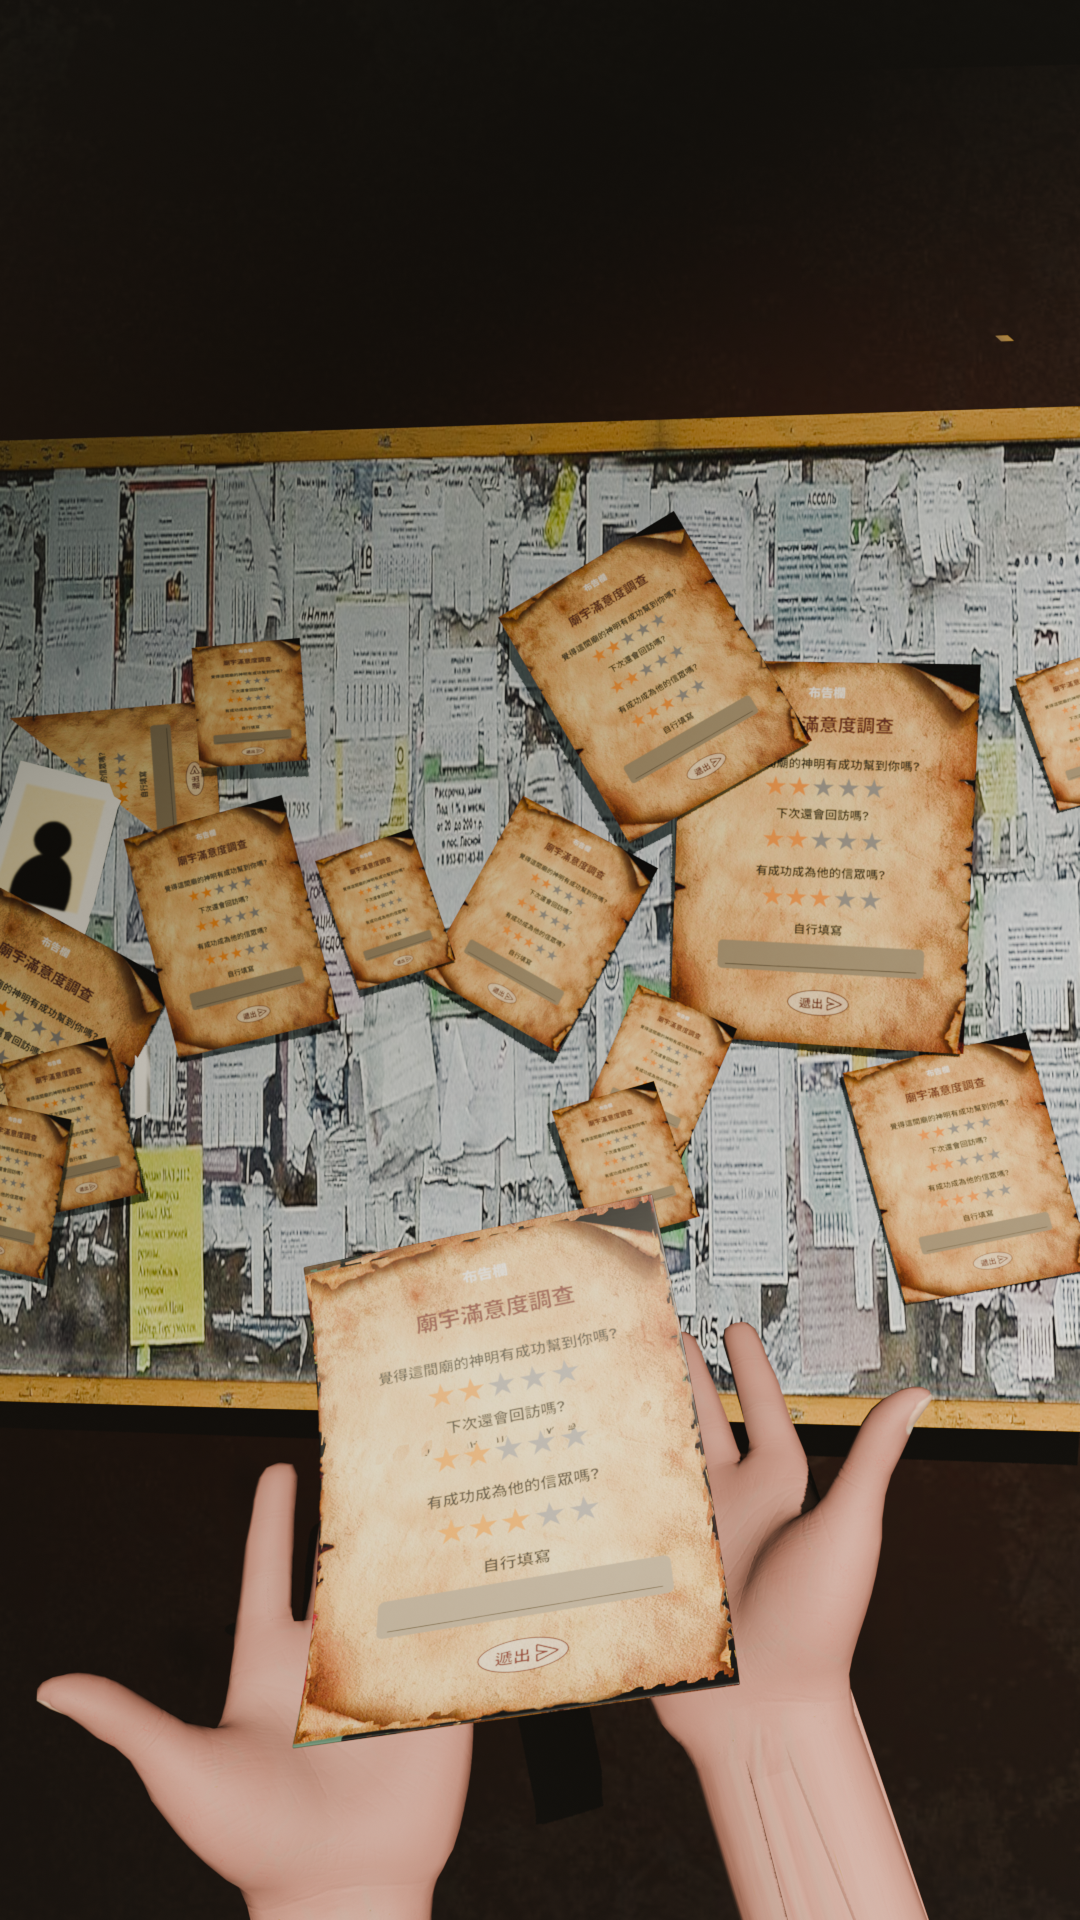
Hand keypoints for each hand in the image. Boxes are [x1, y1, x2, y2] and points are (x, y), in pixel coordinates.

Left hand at [38, 1463, 472, 1919]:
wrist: (335, 1897)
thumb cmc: (251, 1844)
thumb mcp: (183, 1770)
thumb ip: (128, 1720)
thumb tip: (51, 1687)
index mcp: (268, 1666)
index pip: (268, 1577)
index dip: (270, 1524)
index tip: (277, 1471)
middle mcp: (324, 1663)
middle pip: (339, 1571)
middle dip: (355, 1514)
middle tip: (371, 1454)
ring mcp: (379, 1681)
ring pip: (394, 1593)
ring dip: (411, 1542)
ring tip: (428, 1481)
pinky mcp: (431, 1706)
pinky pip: (446, 1642)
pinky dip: (463, 1599)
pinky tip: (481, 1555)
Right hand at [654, 1327, 929, 1918]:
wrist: (765, 1712)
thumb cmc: (818, 1626)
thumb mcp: (846, 1528)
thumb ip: (870, 1458)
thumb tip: (917, 1396)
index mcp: (778, 1493)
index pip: (759, 1415)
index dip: (748, 1371)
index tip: (734, 1330)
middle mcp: (732, 1508)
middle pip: (700, 1428)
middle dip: (681, 1383)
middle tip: (658, 1335)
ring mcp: (689, 1538)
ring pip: (657, 1464)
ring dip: (633, 1423)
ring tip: (606, 1375)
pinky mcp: (652, 1572)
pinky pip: (624, 1520)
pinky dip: (600, 1489)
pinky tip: (572, 1457)